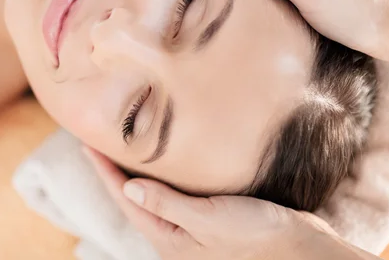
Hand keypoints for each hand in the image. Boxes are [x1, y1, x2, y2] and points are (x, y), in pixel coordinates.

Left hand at [83, 147, 332, 259]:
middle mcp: (174, 233)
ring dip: (135, 170)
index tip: (88, 144)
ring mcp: (189, 226)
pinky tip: (163, 162)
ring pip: (152, 193)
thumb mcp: (210, 220)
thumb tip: (128, 187)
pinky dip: (161, 175)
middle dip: (114, 169)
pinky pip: (172, 193)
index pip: (126, 198)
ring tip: (122, 146)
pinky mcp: (206, 217)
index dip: (104, 170)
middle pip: (133, 196)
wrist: (300, 250)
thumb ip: (168, 204)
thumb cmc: (257, 238)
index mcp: (169, 237)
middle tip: (99, 140)